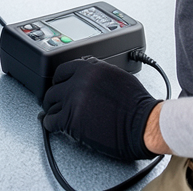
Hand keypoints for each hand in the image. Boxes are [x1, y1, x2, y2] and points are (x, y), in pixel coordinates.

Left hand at [42, 57, 159, 161]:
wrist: (142, 124)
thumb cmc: (136, 103)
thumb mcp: (116, 74)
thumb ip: (96, 71)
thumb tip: (86, 72)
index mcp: (89, 67)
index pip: (62, 70)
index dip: (59, 80)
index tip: (58, 85)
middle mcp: (78, 81)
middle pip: (53, 88)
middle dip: (54, 96)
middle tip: (55, 102)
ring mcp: (73, 100)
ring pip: (50, 104)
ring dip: (53, 110)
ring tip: (56, 115)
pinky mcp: (71, 120)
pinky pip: (51, 122)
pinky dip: (51, 124)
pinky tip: (55, 125)